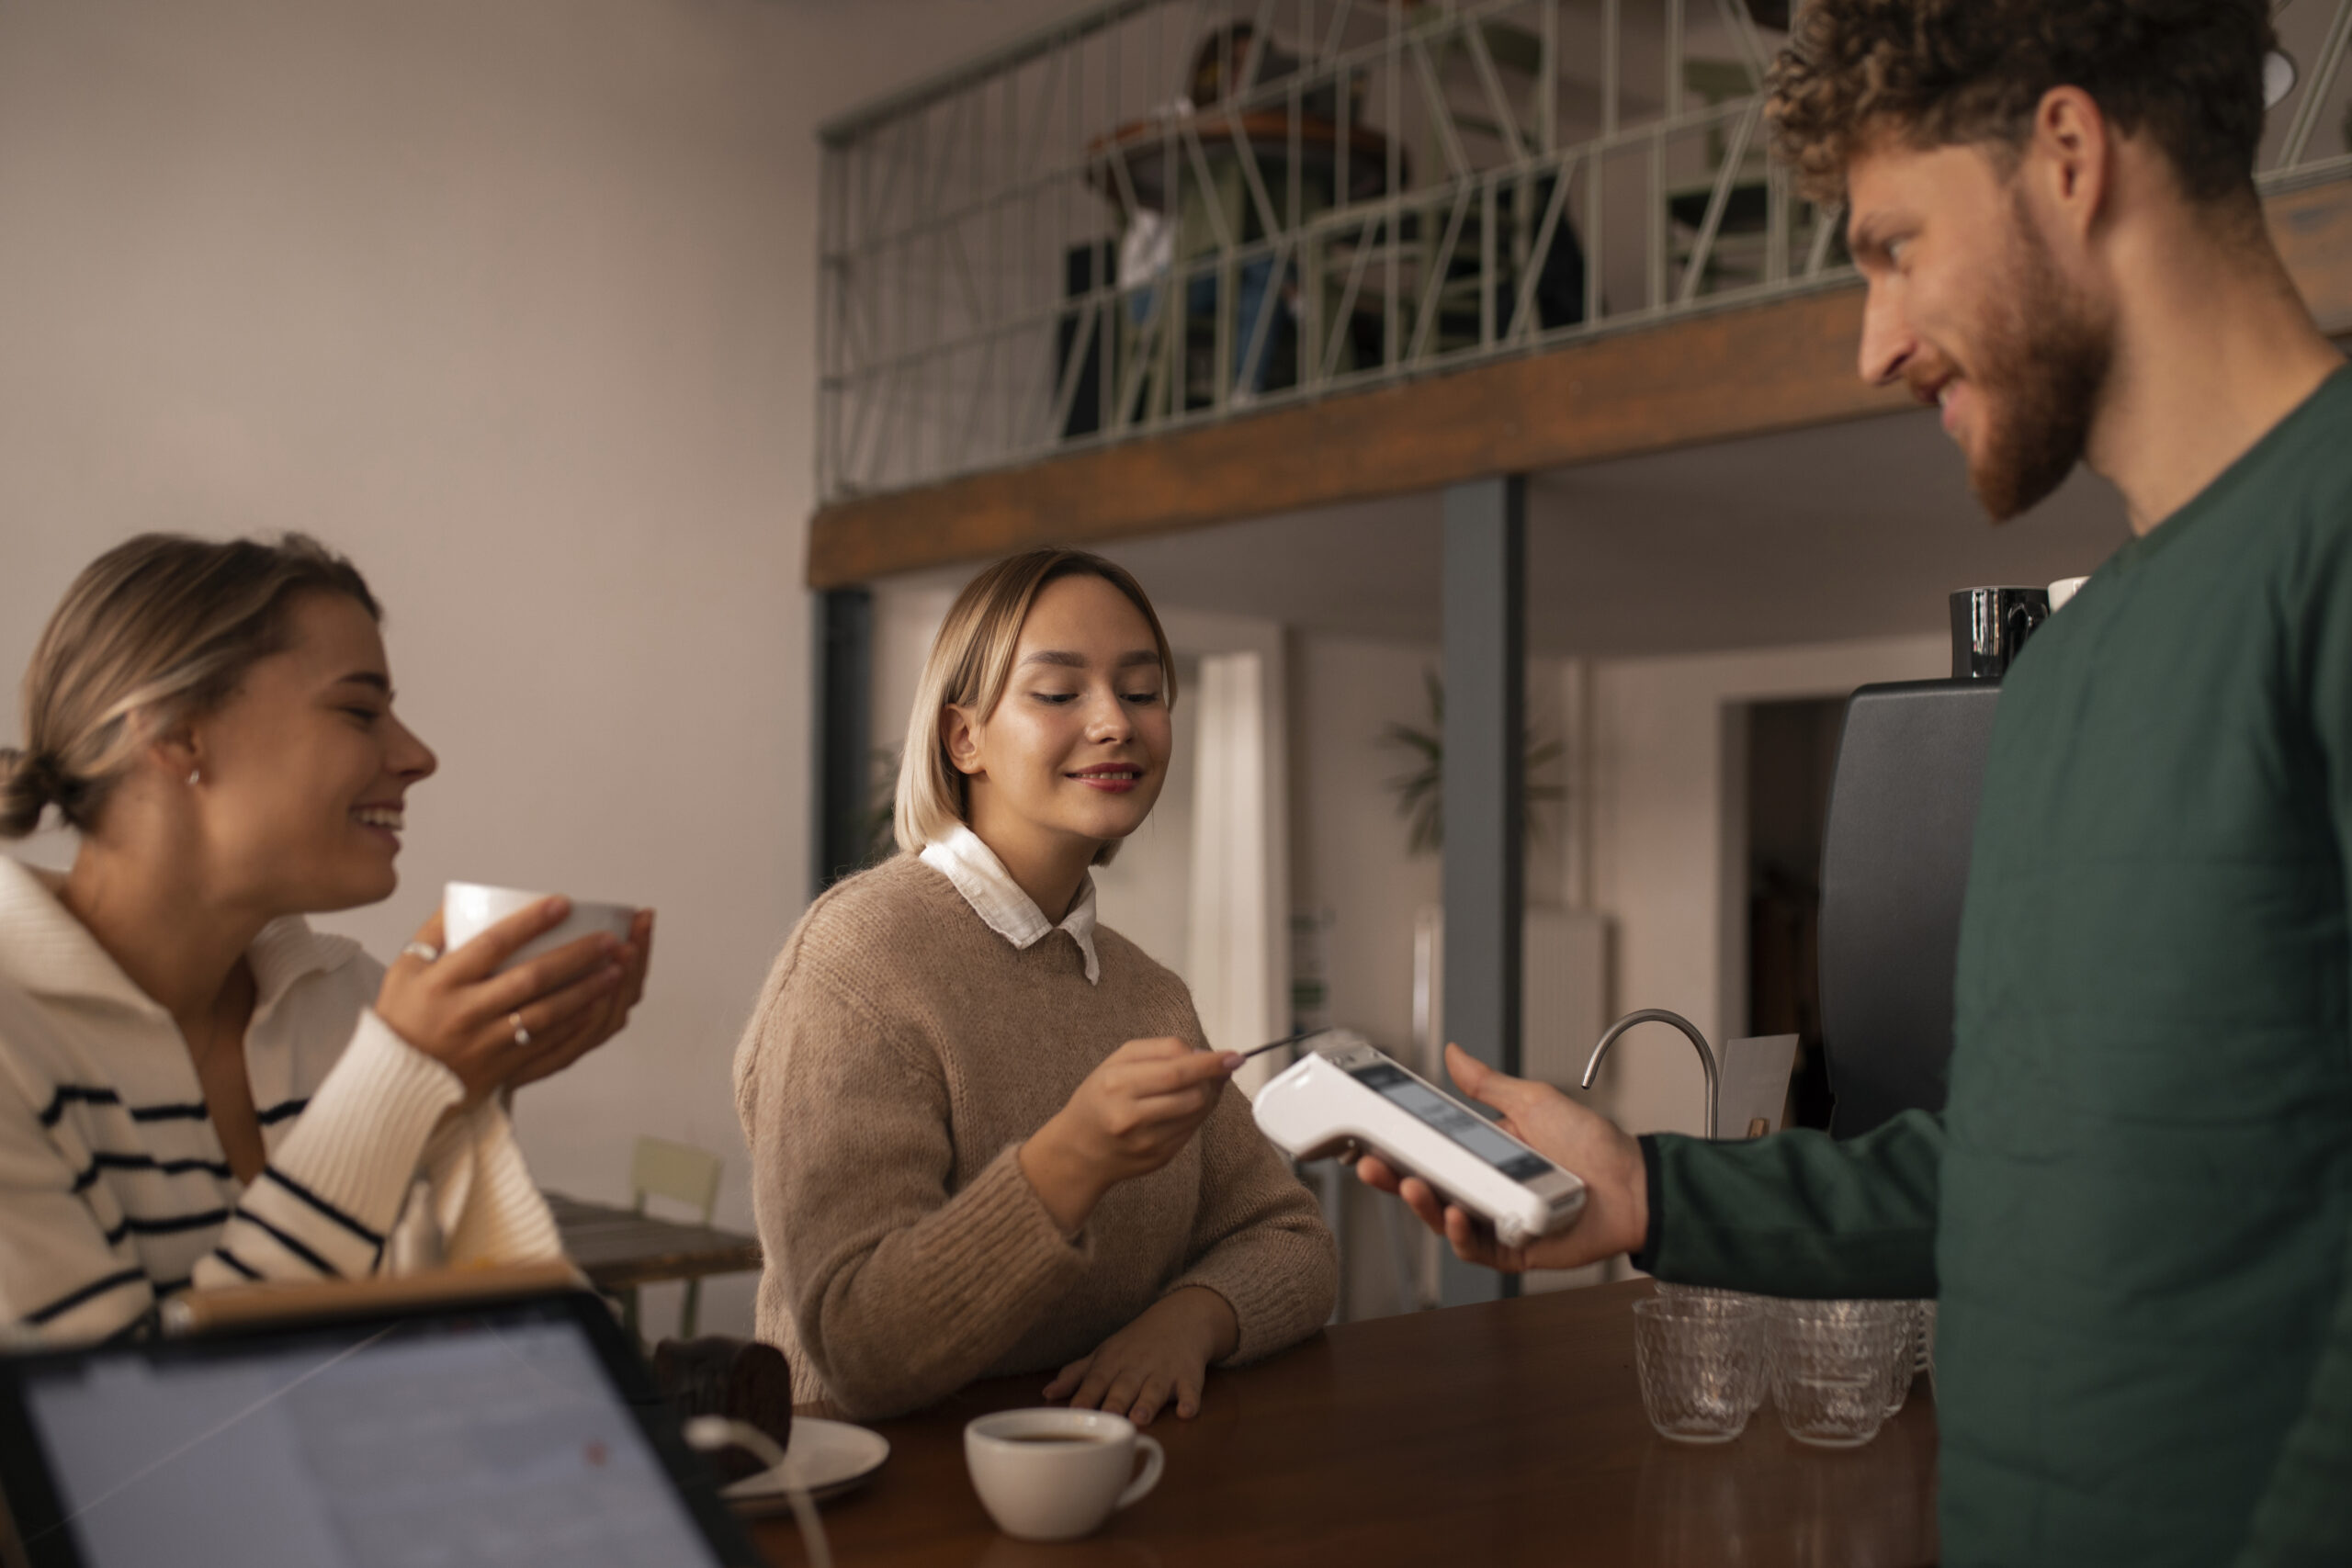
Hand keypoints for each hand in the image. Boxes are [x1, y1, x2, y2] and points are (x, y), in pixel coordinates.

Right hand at [375, 899, 634, 1104]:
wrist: (392, 1085)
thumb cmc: (401, 1021)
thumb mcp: (404, 970)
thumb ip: (434, 933)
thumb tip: (462, 898)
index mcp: (443, 982)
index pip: (493, 944)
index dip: (530, 922)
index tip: (562, 903)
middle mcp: (467, 1012)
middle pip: (531, 978)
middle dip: (577, 956)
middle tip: (609, 938)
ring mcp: (487, 1042)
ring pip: (547, 1013)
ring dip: (587, 989)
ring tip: (617, 968)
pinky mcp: (503, 1065)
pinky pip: (547, 1042)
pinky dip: (576, 1022)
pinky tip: (598, 1004)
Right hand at [1018, 1038, 1241, 1233]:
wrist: (1079, 1150)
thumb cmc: (1098, 1098)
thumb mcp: (1116, 1063)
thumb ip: (1160, 1051)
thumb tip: (1205, 1054)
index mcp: (1117, 1083)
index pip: (1176, 1069)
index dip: (1210, 1062)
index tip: (1233, 1056)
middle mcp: (1130, 1115)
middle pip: (1192, 1093)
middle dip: (1214, 1079)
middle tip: (1221, 1068)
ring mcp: (1146, 1141)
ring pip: (1197, 1113)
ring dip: (1208, 1096)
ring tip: (1202, 1086)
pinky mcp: (1158, 1158)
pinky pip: (1192, 1131)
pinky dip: (1196, 1115)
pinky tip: (1186, 1107)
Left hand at [1042, 1286, 1238, 1424]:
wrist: (1181, 1318)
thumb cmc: (1135, 1343)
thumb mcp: (1104, 1353)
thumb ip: (1077, 1375)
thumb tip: (1047, 1393)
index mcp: (1112, 1363)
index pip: (1095, 1381)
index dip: (1084, 1397)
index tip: (1074, 1414)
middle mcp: (1136, 1367)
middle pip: (1123, 1387)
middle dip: (1115, 1403)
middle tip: (1108, 1419)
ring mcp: (1164, 1371)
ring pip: (1154, 1390)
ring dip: (1147, 1403)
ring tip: (1140, 1418)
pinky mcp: (1189, 1375)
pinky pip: (1191, 1390)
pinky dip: (1190, 1400)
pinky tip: (1187, 1412)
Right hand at [1355, 1043, 1648, 1273]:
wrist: (1634, 1184)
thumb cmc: (1592, 1144)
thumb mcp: (1532, 1102)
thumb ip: (1487, 1084)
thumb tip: (1454, 1053)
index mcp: (1482, 1154)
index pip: (1428, 1152)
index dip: (1396, 1148)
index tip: (1370, 1137)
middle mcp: (1484, 1189)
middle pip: (1426, 1188)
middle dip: (1393, 1179)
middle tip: (1371, 1165)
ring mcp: (1497, 1221)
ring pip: (1444, 1221)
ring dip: (1423, 1206)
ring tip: (1414, 1187)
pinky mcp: (1513, 1251)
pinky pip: (1477, 1249)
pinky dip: (1462, 1236)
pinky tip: (1456, 1218)